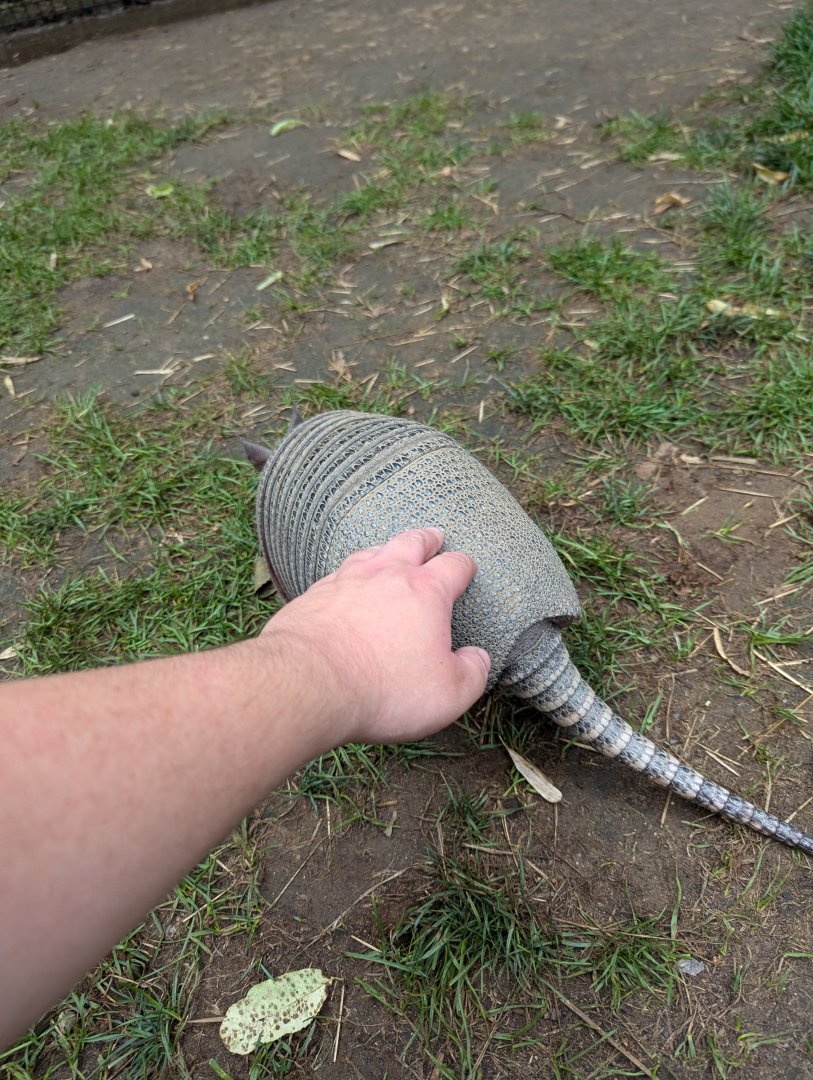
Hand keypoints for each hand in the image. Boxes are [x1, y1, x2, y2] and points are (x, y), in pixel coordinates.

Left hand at [259, 529, 490, 744]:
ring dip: (385, 550)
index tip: (468, 566)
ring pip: (371, 552)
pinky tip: (345, 584)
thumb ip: (471, 673)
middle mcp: (386, 575)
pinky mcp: (314, 596)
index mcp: (426, 592)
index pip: (453, 567)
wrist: (307, 683)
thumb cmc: (384, 688)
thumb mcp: (448, 694)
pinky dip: (348, 575)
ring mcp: (346, 581)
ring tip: (389, 551)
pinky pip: (337, 575)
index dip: (464, 565)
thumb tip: (478, 658)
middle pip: (410, 544)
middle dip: (426, 539)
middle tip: (434, 535)